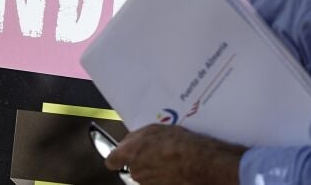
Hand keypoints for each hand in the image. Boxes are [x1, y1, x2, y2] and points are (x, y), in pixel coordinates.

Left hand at [104, 124, 245, 184]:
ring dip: (153, 170)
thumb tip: (130, 142)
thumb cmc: (177, 143)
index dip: (117, 158)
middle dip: (141, 161)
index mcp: (129, 153)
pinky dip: (164, 177)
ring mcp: (148, 183)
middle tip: (156, 152)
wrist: (199, 162)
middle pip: (132, 168)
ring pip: (146, 176)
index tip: (123, 156)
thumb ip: (136, 138)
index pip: (111, 161)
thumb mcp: (153, 130)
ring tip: (169, 160)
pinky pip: (158, 182)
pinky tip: (175, 170)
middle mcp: (135, 171)